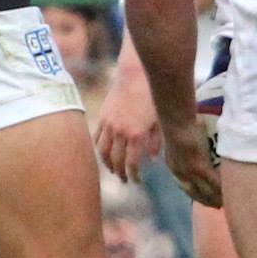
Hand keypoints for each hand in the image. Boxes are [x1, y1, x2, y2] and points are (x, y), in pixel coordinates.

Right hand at [94, 61, 161, 181]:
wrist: (135, 76)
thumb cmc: (152, 97)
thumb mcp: (159, 121)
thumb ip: (155, 142)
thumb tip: (152, 159)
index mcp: (136, 135)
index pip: (132, 163)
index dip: (134, 175)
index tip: (137, 181)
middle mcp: (120, 132)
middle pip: (115, 160)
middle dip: (119, 173)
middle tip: (123, 180)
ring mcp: (109, 125)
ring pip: (102, 151)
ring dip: (106, 163)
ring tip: (111, 169)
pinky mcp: (102, 117)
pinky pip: (97, 137)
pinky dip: (99, 147)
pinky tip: (104, 152)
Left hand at [160, 118, 222, 207]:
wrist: (178, 120)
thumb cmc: (180, 124)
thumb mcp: (180, 140)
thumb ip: (187, 147)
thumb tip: (196, 148)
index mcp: (174, 167)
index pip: (185, 186)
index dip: (196, 194)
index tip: (205, 200)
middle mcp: (180, 174)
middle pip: (195, 194)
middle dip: (207, 201)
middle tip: (219, 206)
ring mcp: (189, 172)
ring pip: (205, 191)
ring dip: (215, 198)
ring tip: (226, 203)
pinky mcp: (199, 167)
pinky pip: (213, 183)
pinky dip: (221, 190)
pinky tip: (229, 194)